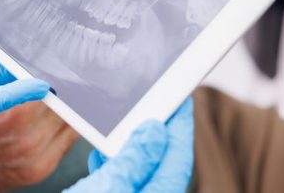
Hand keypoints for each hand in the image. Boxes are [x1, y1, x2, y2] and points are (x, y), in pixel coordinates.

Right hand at [63, 99, 193, 192]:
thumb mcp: (107, 188)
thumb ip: (133, 161)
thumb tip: (154, 132)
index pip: (176, 160)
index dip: (179, 127)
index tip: (180, 99)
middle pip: (163, 166)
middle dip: (159, 135)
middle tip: (155, 104)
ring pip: (143, 174)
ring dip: (134, 149)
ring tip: (124, 126)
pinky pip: (124, 183)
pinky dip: (117, 166)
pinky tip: (102, 158)